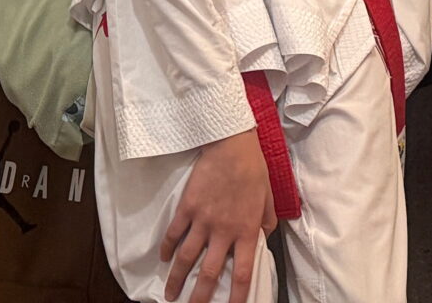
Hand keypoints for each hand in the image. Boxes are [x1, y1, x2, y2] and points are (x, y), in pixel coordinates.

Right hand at [160, 128, 272, 302]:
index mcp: (246, 231)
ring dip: (176, 278)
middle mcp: (223, 231)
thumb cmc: (253, 168)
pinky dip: (167, 247)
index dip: (237, 296)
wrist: (231, 144)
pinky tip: (163, 258)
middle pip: (208, 273)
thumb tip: (263, 238)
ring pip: (186, 258)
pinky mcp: (187, 207)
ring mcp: (203, 220)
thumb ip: (266, 222)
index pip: (242, 273)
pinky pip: (174, 232)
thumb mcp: (268, 198)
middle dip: (199, 297)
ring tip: (169, 294)